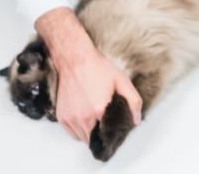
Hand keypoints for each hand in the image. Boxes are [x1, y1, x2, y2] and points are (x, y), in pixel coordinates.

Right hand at [35, 8, 141, 143]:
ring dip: (89, 132)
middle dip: (101, 133)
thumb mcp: (122, 81)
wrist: (75, 59)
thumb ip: (133, 101)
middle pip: (95, 138)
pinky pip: (72, 132)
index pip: (108, 134)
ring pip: (82, 138)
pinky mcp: (61, 116)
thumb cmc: (98, 68)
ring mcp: (70, 117)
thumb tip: (136, 119)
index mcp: (99, 110)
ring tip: (95, 118)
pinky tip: (84, 116)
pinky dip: (78, 129)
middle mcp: (83, 117)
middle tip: (105, 121)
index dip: (113, 133)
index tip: (114, 127)